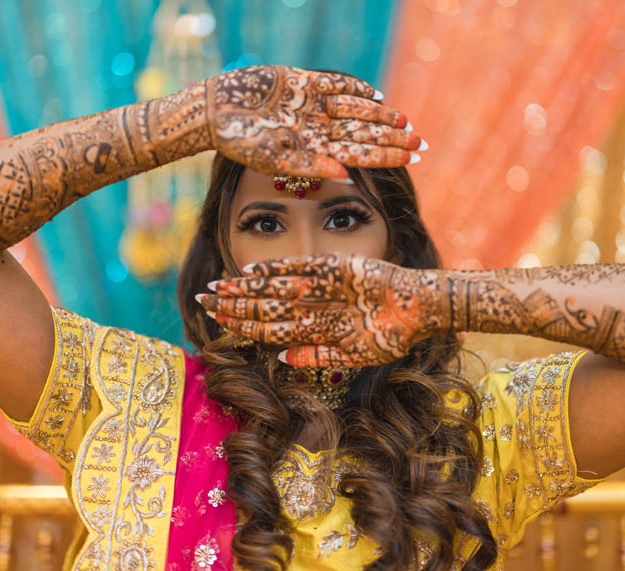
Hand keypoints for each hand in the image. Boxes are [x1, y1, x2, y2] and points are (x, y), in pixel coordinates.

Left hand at [196, 254, 449, 366]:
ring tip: (219, 286)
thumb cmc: (391, 336)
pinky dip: (280, 268)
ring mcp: (324, 285)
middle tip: (203, 298)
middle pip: (267, 304)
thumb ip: (319, 355)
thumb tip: (281, 360)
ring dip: (248, 287)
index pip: (269, 326)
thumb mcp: (355, 356)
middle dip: (235, 304)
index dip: (242, 324)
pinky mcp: (338, 265)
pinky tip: (255, 271)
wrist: (420, 310)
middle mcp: (314, 305)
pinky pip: (304, 266)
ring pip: (278, 286)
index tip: (215, 322)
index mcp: (315, 328)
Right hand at [203, 66, 419, 178]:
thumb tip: (346, 175)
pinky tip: (376, 94)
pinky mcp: (300, 82)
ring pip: (354, 110)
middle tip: (422, 143)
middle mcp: (316, 128)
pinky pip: (334, 84)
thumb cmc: (239, 141)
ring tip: (404, 120)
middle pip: (362, 134)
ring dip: (379, 115)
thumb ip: (310, 166)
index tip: (411, 159)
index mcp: (313, 150)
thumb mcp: (274, 159)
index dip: (385, 157)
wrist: (212, 111)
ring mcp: (309, 105)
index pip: (358, 155)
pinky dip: (355, 87)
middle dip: (391, 138)